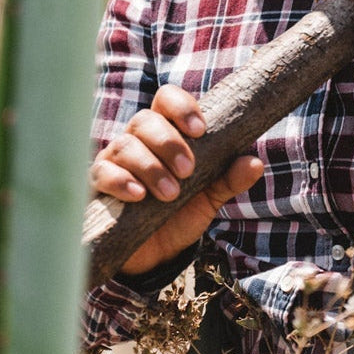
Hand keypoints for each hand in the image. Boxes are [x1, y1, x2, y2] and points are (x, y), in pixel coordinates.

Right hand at [90, 84, 263, 275]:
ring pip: (124, 146)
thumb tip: (255, 163)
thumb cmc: (180, 214)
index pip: (167, 99)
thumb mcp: (209, 198)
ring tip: (170, 193)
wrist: (155, 253)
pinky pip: (102, 173)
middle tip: (187, 171)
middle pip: (144, 121)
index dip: (181, 107)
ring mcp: (115, 160)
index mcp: (165, 132)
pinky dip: (121, 181)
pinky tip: (139, 196)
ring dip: (150, 167)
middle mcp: (137, 140)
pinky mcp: (99, 185)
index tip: (199, 130)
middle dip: (168, 143)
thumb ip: (229, 179)